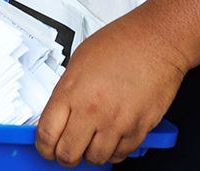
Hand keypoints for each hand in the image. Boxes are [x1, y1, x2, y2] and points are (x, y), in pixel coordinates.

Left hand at [35, 7, 185, 166]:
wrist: (156, 40)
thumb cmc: (121, 43)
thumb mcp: (78, 61)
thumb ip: (66, 91)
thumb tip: (57, 114)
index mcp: (72, 91)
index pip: (46, 135)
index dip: (43, 147)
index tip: (46, 147)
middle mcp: (93, 110)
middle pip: (68, 154)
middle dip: (64, 155)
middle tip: (67, 148)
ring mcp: (117, 122)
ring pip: (95, 159)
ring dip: (90, 153)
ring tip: (92, 139)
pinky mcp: (139, 129)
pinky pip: (121, 154)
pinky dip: (114, 150)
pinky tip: (112, 135)